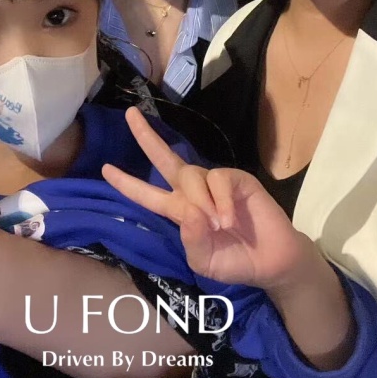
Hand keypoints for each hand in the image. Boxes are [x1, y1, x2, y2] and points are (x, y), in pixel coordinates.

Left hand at [102, 108, 318, 290]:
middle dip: (146, 137)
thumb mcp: (204, 262)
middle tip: (130, 115)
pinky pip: (218, 180)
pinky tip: (227, 220)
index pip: (147, 194)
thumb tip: (189, 213)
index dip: (127, 183)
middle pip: (165, 159)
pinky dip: (220, 201)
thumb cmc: (234, 261)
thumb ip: (192, 241)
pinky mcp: (237, 179)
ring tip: (218, 227)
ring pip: (191, 175)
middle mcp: (193, 192)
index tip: (105, 169)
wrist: (271, 262)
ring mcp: (215, 183)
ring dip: (200, 201)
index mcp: (180, 211)